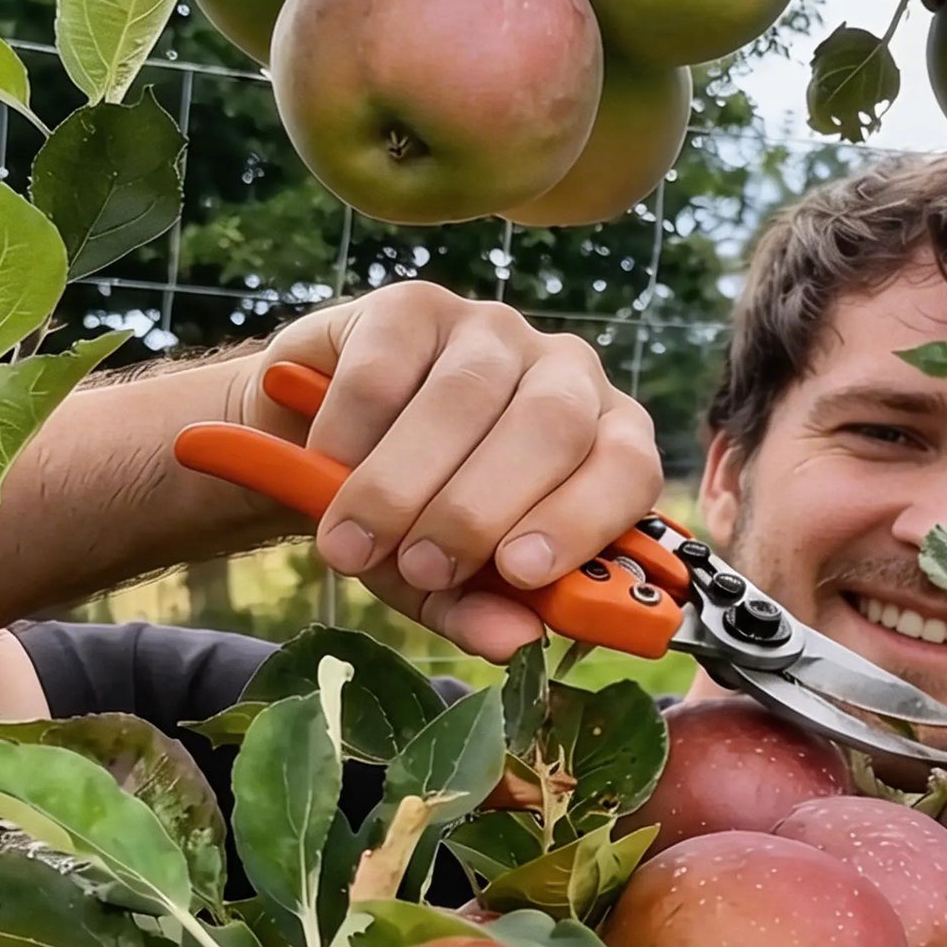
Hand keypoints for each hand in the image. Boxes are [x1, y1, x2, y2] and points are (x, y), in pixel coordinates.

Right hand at [232, 283, 663, 661]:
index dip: (584, 519)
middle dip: (482, 509)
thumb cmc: (411, 516)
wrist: (316, 441)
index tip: (522, 575)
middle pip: (552, 425)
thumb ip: (485, 609)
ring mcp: (492, 329)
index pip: (629, 467)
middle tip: (424, 568)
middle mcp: (564, 372)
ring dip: (406, 483)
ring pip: (467, 397)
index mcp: (604, 438)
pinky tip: (325, 467)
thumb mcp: (447, 581)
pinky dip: (350, 432)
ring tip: (356, 545)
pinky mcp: (414, 304)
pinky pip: (388, 369)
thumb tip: (517, 641)